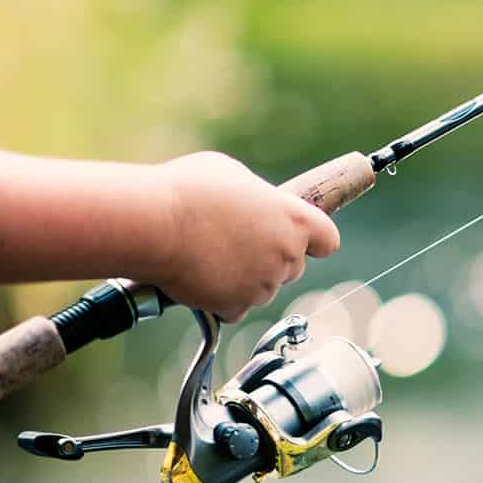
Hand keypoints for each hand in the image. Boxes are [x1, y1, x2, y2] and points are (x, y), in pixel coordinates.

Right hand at [149, 151, 340, 321]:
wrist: (154, 224)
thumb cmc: (189, 190)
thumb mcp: (232, 174)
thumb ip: (257, 198)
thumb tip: (253, 206)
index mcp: (294, 219)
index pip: (328, 240)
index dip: (315, 241)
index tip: (303, 240)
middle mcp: (286, 255)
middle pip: (293, 266)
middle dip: (272, 259)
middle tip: (237, 244)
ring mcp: (263, 285)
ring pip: (263, 288)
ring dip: (244, 279)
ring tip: (209, 255)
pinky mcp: (236, 306)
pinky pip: (236, 308)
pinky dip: (220, 299)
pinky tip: (200, 278)